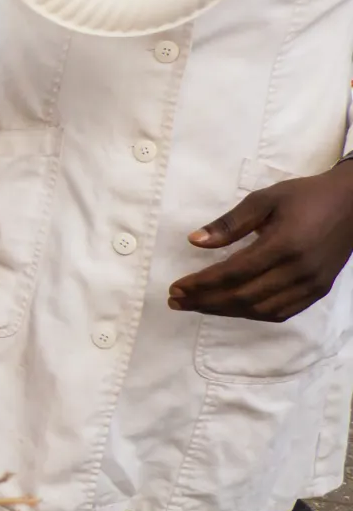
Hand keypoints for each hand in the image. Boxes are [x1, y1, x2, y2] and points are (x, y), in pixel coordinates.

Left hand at [169, 164, 352, 321]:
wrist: (352, 204)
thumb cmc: (305, 196)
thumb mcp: (264, 199)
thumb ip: (229, 223)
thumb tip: (194, 241)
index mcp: (284, 245)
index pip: (234, 273)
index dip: (202, 284)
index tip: (175, 287)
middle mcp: (298, 271)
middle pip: (244, 296)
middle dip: (205, 301)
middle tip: (176, 301)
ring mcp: (311, 284)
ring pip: (261, 310)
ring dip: (225, 311)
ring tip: (197, 305)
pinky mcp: (318, 291)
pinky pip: (281, 312)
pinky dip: (252, 314)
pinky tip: (231, 307)